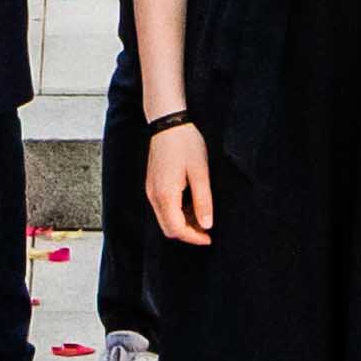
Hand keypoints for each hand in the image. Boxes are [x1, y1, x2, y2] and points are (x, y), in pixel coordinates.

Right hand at [147, 123, 213, 248]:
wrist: (168, 123)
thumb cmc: (185, 144)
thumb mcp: (200, 173)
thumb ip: (203, 201)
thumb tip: (207, 225)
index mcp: (165, 194)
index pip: (177, 229)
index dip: (194, 237)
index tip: (209, 237)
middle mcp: (154, 195)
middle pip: (168, 228)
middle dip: (188, 233)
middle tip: (207, 228)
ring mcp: (151, 190)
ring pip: (165, 218)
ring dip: (183, 222)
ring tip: (202, 213)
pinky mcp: (153, 184)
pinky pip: (163, 207)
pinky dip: (177, 212)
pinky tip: (191, 203)